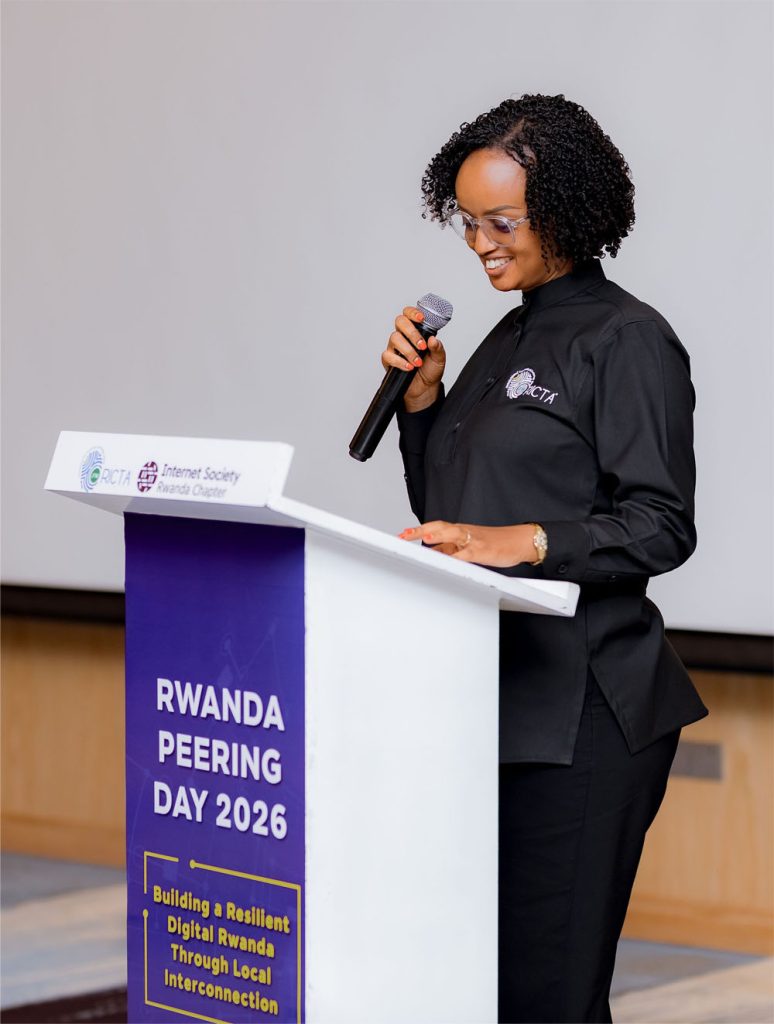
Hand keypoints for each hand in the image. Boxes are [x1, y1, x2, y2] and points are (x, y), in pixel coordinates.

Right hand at [381, 306, 445, 410]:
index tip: (421, 319)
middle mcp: (403, 336)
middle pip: (399, 321)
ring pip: (394, 338)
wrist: (425, 388)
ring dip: (408, 350)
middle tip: (422, 345)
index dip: (413, 312)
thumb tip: (433, 339)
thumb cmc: (431, 370)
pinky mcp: (389, 360)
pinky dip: (400, 361)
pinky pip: (388, 356)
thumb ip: (437, 348)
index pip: (409, 314)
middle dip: (411, 332)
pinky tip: (409, 367)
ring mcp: (395, 348)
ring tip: (418, 362)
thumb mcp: (439, 358)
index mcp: (415, 331)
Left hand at [398, 521, 536, 567]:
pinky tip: (449, 560)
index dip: (418, 530)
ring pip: (453, 534)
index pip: (435, 526)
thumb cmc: (493, 543)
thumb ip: (450, 549)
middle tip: (403, 535)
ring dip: (438, 536)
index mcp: (459, 531)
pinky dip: (458, 556)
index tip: (402, 535)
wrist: (518, 541)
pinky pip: (468, 553)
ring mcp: (473, 540)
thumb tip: (432, 553)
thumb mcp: (467, 546)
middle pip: (439, 527)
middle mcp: (464, 532)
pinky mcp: (483, 550)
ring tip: (424, 538)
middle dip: (420, 531)